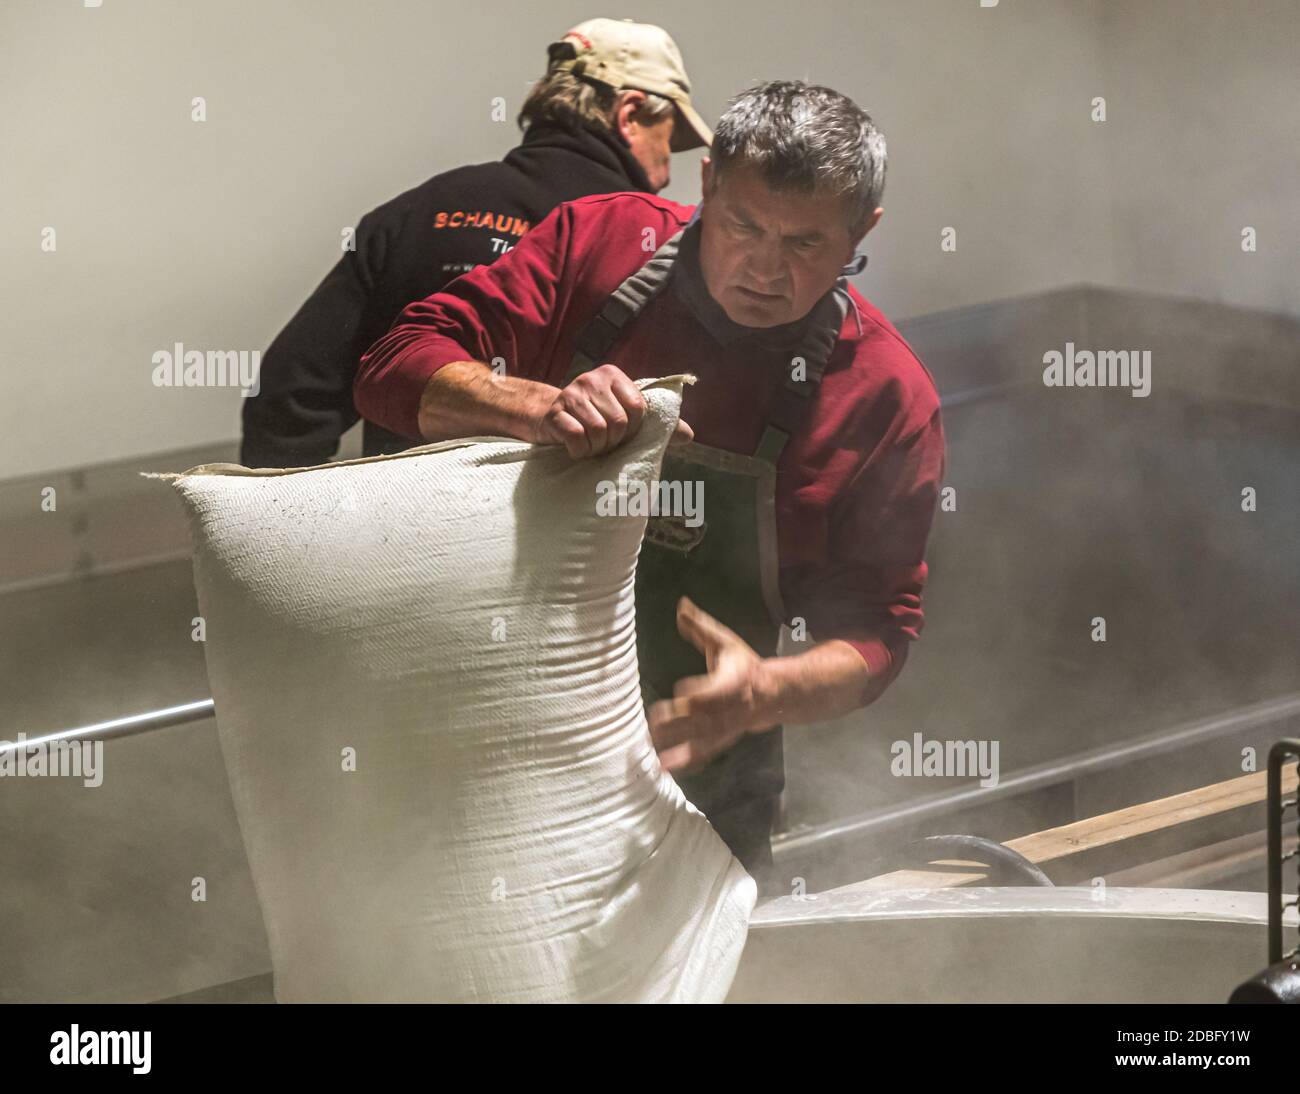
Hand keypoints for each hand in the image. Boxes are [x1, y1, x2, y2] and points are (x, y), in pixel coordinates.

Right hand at [534, 363, 692, 458]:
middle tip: (605, 444)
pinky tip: (576, 449)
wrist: (547, 417)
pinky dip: (579, 451)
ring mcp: (571, 393)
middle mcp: (592, 379)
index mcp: (614, 375)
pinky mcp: (554, 412)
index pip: (639, 408)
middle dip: (614, 442)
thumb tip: (690, 436)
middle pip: (619, 422)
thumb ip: (656, 424)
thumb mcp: (625, 416)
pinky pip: (576, 438)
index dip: (634, 430)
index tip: (623, 435)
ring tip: (591, 446)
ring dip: (596, 448)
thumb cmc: (593, 419)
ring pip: (598, 431)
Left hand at [647, 597, 781, 774]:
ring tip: (656, 755)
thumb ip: (700, 627)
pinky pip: (704, 751)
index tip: (682, 692)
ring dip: (678, 746)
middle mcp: (729, 708)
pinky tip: (666, 767)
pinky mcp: (721, 739)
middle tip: (655, 723)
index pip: (715, 688)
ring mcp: (725, 727)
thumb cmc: (742, 665)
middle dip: (680, 721)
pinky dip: (686, 761)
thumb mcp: (724, 642)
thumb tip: (680, 606)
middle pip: (703, 716)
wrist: (773, 694)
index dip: (700, 691)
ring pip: (701, 738)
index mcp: (732, 681)